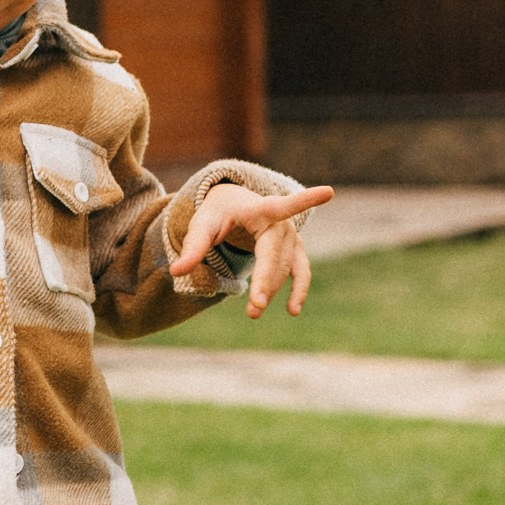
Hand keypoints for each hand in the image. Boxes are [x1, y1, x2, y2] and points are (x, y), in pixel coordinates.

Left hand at [171, 179, 333, 318]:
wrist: (233, 207)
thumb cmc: (216, 215)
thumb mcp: (201, 226)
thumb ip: (192, 249)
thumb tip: (175, 272)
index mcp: (259, 208)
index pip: (282, 205)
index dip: (305, 199)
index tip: (329, 191)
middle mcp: (281, 223)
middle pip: (276, 254)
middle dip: (266, 280)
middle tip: (255, 307)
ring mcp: (291, 237)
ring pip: (283, 268)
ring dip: (270, 290)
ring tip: (253, 313)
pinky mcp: (294, 251)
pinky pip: (300, 272)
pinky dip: (298, 290)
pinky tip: (292, 309)